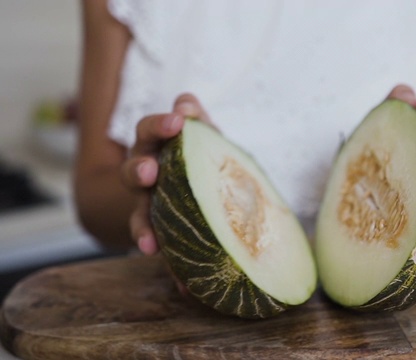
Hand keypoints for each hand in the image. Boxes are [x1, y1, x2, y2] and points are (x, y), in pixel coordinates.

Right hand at [121, 93, 212, 254]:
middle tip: (150, 170)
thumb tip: (186, 102)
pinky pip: (151, 237)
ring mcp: (146, 201)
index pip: (150, 130)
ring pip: (139, 211)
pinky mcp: (154, 227)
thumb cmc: (198, 156)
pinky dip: (152, 246)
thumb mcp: (201, 137)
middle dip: (139, 169)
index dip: (160, 125)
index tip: (177, 121)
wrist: (197, 192)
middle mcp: (144, 172)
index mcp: (154, 145)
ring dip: (141, 220)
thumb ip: (196, 121)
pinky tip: (159, 258)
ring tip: (148, 240)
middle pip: (134, 168)